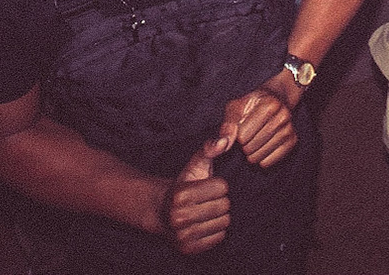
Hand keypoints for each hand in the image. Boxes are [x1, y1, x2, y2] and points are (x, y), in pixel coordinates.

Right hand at [163, 136, 230, 254]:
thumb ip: (210, 148)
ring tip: (205, 211)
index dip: (218, 184)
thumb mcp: (195, 164)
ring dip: (219, 216)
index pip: (222, 187)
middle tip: (206, 200)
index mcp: (180, 195)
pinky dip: (216, 230)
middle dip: (220, 200)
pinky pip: (219, 238)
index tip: (206, 186)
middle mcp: (179, 217)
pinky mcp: (188, 249)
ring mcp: (182, 236)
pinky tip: (204, 224)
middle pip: (224, 206)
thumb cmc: (184, 185)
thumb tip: (226, 138)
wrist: (163, 212)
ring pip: (224, 223)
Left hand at [219, 76, 299, 167]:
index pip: (242, 136)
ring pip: (258, 157)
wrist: (276, 98)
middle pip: (250, 147)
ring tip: (254, 139)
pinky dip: (261, 159)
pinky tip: (261, 147)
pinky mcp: (292, 141)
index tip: (242, 125)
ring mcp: (289, 129)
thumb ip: (227, 125)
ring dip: (251, 153)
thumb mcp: (236, 107)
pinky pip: (268, 163)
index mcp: (269, 104)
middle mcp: (283, 116)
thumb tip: (223, 145)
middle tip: (248, 134)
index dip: (237, 134)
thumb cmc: (252, 104)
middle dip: (244, 144)